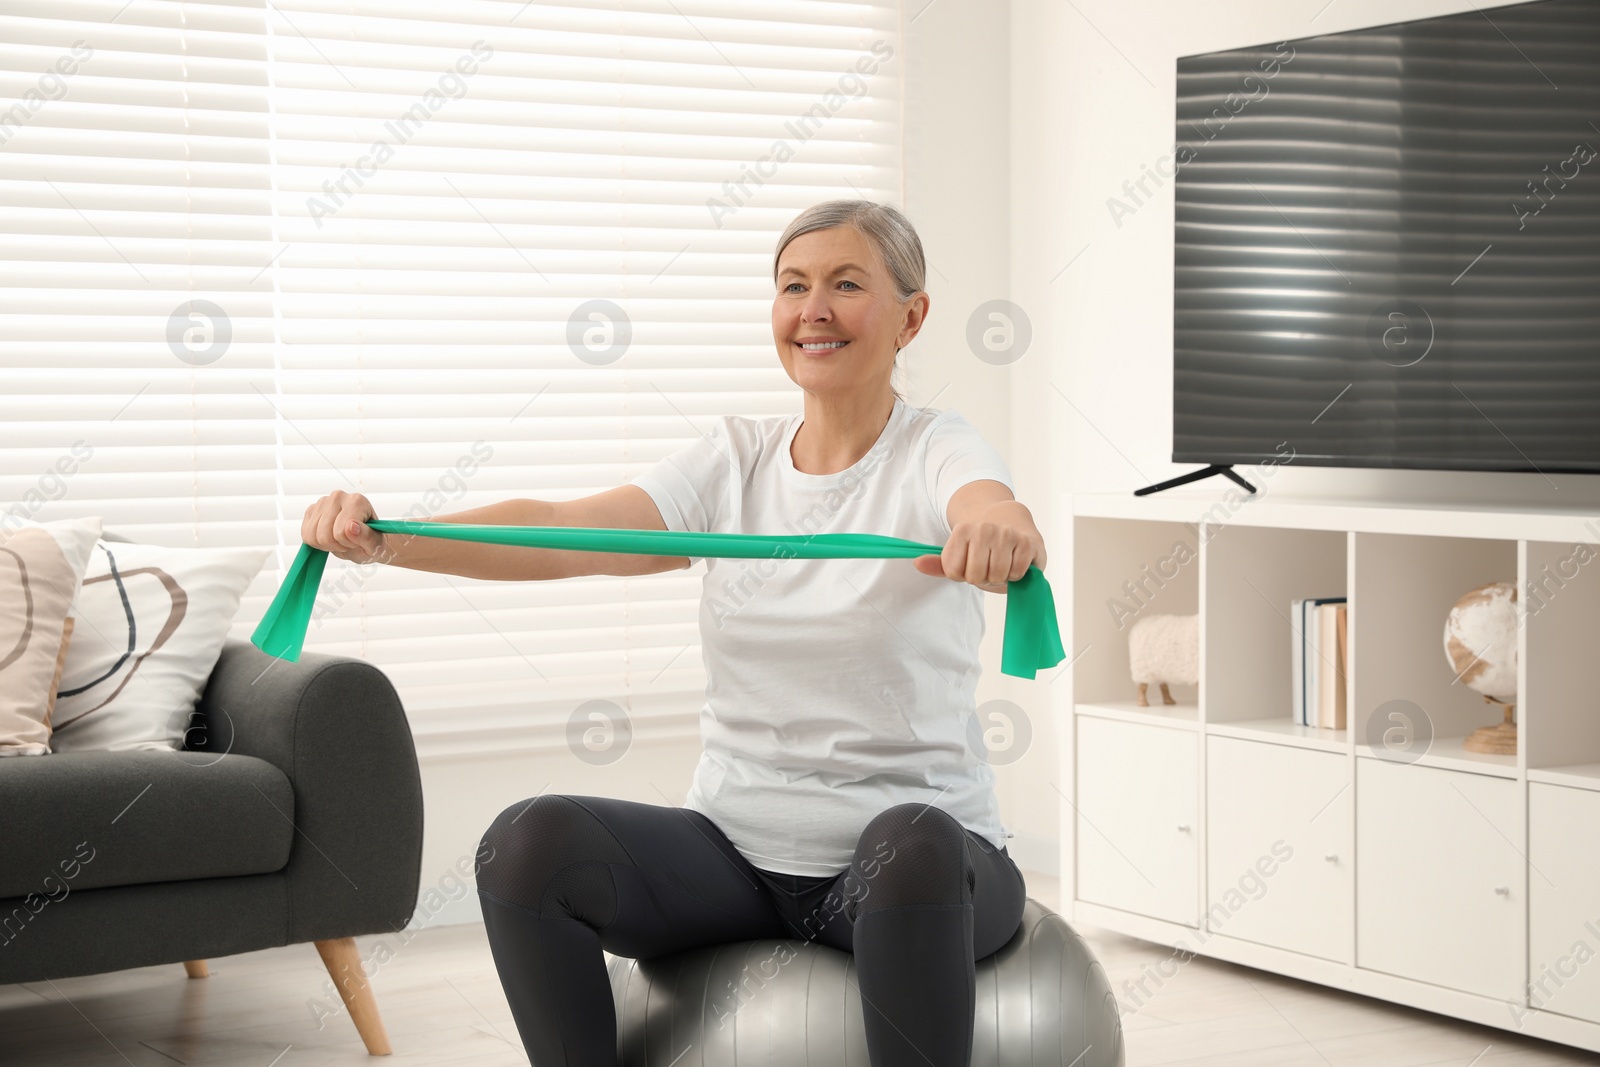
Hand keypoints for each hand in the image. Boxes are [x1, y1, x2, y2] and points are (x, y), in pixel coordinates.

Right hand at [302, 490, 392, 564]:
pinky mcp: (311, 510)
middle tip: (348, 542)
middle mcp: (338, 496)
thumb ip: (366, 536)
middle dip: (336, 545)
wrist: (363, 540)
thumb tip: (351, 526)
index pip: (342, 531)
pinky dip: (315, 542)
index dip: (349, 543)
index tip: (358, 541)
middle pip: (325, 535)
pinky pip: (305, 534)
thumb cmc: (371, 542)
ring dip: (326, 545)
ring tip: (339, 540)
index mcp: (357, 501)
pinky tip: (328, 537)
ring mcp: (322, 502)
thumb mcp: (375, 545)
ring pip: (312, 535)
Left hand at [912, 502, 1046, 591]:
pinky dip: (1017, 575)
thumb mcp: (959, 555)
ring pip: (997, 575)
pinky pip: (1017, 573)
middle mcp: (983, 529)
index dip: (964, 576)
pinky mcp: (1028, 542)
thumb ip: (939, 565)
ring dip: (1001, 577)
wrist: (1012, 521)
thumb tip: (917, 564)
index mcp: (962, 531)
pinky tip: (1016, 562)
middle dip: (983, 578)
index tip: (971, 565)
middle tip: (989, 567)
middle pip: (976, 576)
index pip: (955, 573)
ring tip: (1003, 564)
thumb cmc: (983, 547)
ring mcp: (1007, 534)